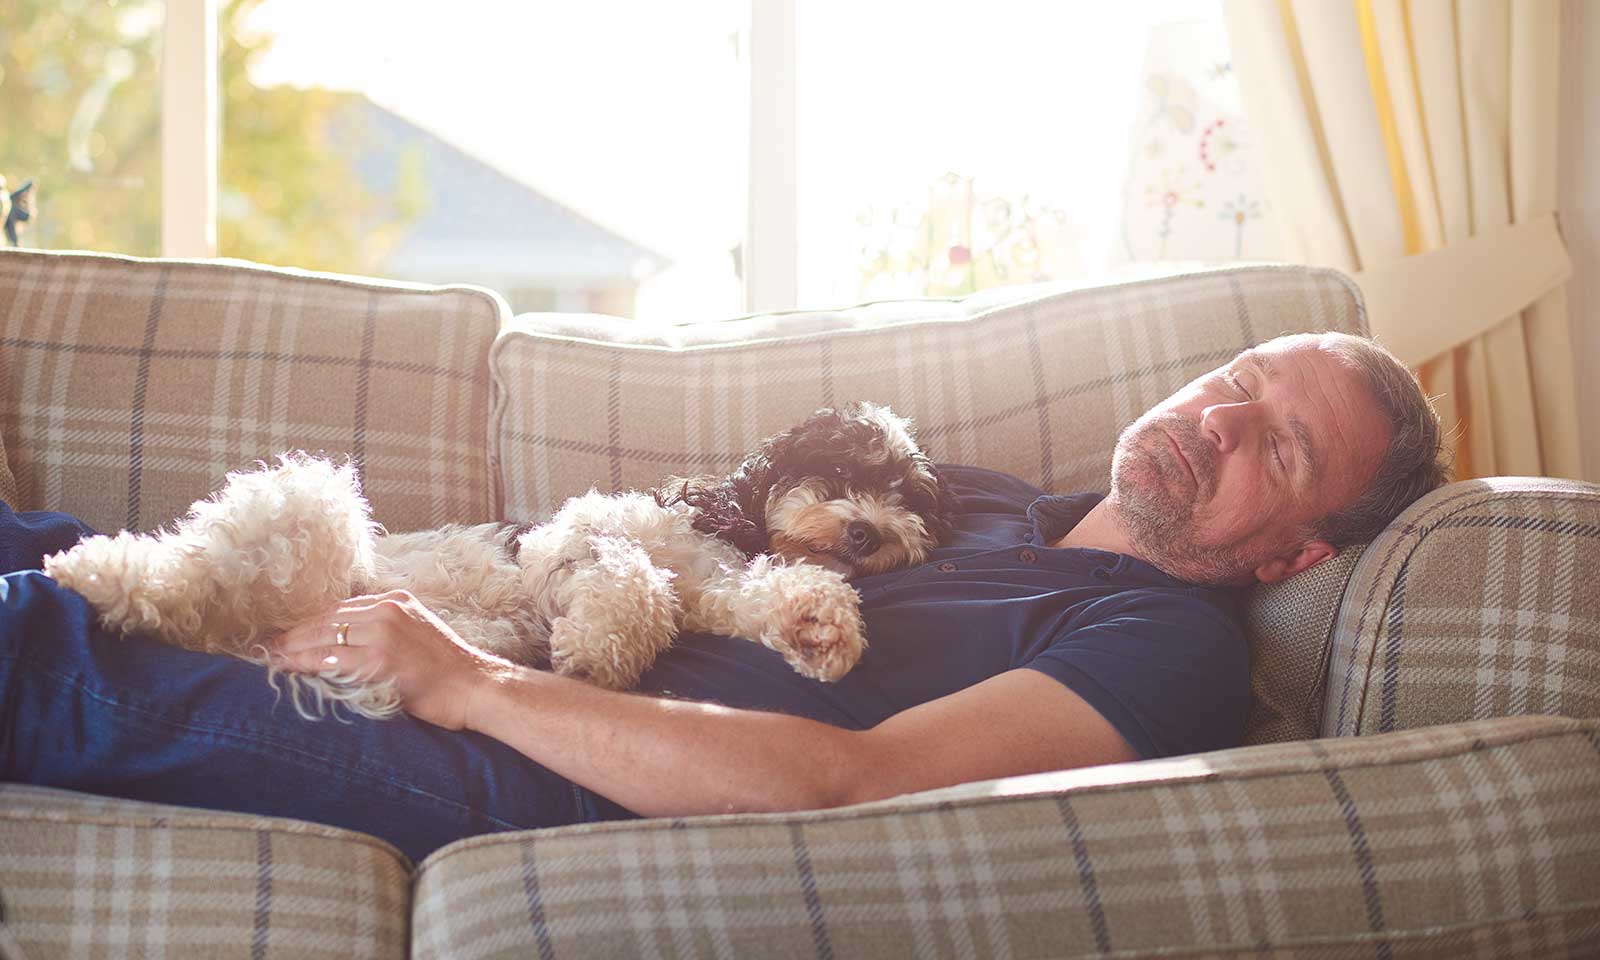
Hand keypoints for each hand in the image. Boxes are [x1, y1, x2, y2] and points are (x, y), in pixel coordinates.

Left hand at [270, 589, 509, 730]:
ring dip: (293, 650)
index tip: (286, 636)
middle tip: (265, 648)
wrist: (474, 686)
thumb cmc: (448, 670)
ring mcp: (383, 631)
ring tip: (270, 660)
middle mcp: (387, 609)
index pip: (339, 609)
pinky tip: (290, 670)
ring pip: (324, 637)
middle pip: (326, 619)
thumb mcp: (417, 633)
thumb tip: (348, 644)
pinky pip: (332, 658)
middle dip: (293, 635)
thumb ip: (385, 631)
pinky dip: (307, 664)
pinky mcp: (379, 657)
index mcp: (395, 601)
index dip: (309, 624)